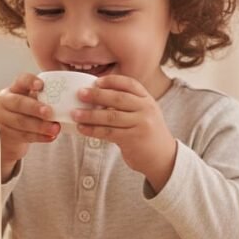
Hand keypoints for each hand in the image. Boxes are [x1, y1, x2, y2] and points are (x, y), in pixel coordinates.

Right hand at [0, 73, 59, 179]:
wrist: (6, 132)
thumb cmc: (25, 112)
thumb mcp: (29, 100)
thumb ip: (43, 97)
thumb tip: (70, 98)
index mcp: (14, 89)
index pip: (21, 80)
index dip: (30, 82)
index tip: (41, 85)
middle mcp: (5, 101)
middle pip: (19, 103)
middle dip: (35, 108)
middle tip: (49, 112)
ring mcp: (2, 118)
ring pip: (21, 122)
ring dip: (40, 126)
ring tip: (55, 128)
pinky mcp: (5, 134)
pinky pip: (23, 136)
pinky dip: (39, 137)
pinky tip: (50, 137)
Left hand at [73, 75, 177, 191]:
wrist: (163, 157)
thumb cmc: (147, 133)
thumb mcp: (144, 114)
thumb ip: (128, 105)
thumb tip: (96, 98)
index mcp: (147, 99)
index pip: (129, 84)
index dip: (111, 81)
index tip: (95, 81)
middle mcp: (146, 109)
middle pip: (117, 98)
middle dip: (97, 95)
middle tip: (80, 94)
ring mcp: (140, 124)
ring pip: (110, 116)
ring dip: (90, 115)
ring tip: (75, 114)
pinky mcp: (133, 139)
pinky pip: (108, 132)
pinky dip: (93, 130)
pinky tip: (82, 129)